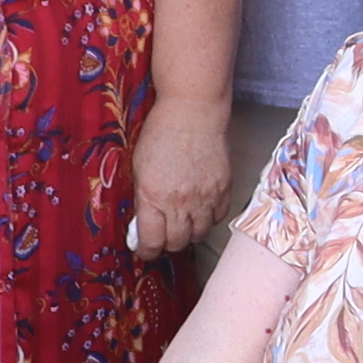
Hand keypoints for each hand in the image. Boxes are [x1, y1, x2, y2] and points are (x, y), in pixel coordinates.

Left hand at [128, 92, 231, 258]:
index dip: (147, 251)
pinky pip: (217, 218)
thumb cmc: (160, 133)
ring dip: (189, 233)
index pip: (152, 242)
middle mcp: (180, 201)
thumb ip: (141, 199)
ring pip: (199, 234)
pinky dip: (208, 219)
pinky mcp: (223, 189)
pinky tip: (200, 209)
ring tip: (182, 223)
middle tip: (163, 236)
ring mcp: (205, 197)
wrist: (192, 111)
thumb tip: (141, 225)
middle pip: (177, 242)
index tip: (145, 250)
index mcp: (153, 196)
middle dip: (167, 244)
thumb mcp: (138, 168)